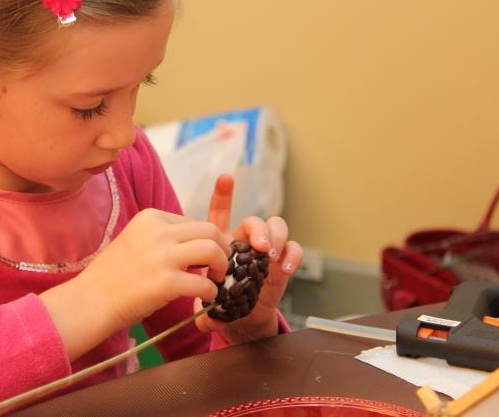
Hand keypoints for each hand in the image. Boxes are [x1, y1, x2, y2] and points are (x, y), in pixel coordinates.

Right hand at [74, 207, 234, 331]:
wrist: (92, 299)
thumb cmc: (114, 274)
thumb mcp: (137, 240)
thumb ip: (164, 236)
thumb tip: (197, 243)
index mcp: (151, 217)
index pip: (194, 221)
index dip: (207, 240)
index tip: (208, 256)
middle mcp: (158, 231)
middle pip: (210, 231)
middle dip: (222, 249)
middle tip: (219, 267)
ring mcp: (162, 256)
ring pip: (212, 251)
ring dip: (221, 267)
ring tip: (214, 280)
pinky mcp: (166, 282)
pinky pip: (204, 284)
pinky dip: (210, 292)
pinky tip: (204, 298)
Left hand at [194, 174, 302, 342]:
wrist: (240, 320)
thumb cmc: (219, 302)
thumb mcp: (207, 302)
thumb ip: (205, 309)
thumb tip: (205, 319)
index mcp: (221, 241)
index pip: (220, 213)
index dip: (223, 194)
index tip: (225, 178)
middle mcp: (245, 242)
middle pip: (254, 221)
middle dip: (259, 228)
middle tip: (259, 246)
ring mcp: (266, 252)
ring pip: (277, 228)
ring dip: (277, 236)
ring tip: (271, 254)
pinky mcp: (283, 265)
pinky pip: (294, 251)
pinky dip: (293, 255)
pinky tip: (286, 267)